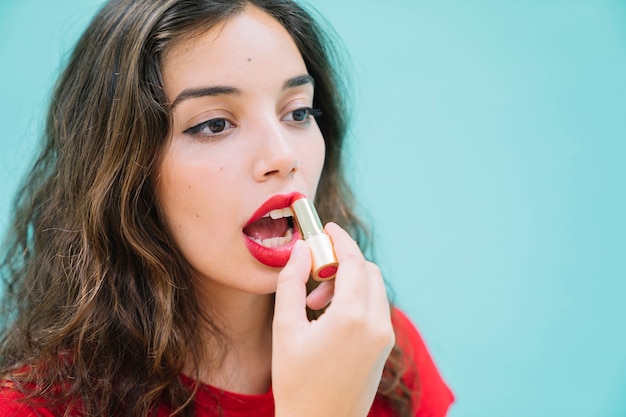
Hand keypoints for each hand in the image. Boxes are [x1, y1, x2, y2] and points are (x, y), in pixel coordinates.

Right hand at [272, 222, 394, 416]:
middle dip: (342, 261)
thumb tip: (300, 249)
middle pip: (368, 271)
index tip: (326, 227)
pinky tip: (329, 317)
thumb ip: (291, 282)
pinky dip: (356, 300)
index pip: (353, 261)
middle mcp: (376, 324)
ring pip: (374, 289)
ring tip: (314, 302)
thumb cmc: (296, 382)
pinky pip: (375, 308)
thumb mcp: (285, 329)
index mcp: (352, 317)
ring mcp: (384, 337)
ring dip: (348, 282)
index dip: (339, 239)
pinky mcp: (384, 348)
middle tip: (314, 270)